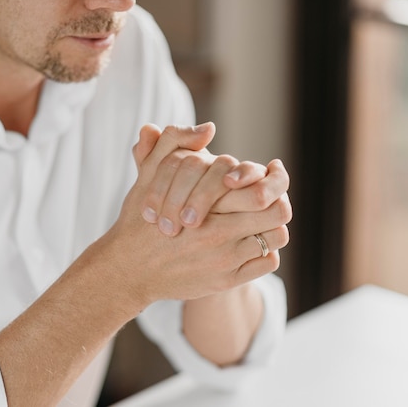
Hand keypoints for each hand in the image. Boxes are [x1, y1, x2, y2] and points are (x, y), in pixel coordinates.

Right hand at [92, 123, 291, 302]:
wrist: (129, 269)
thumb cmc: (140, 219)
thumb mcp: (148, 175)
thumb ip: (172, 142)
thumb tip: (208, 128)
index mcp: (206, 201)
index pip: (262, 187)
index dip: (273, 177)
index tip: (272, 171)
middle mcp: (219, 231)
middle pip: (277, 211)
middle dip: (278, 200)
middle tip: (271, 197)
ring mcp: (224, 258)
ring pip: (277, 236)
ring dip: (272, 226)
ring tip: (261, 220)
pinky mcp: (226, 280)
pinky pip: (267, 262)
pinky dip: (266, 251)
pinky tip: (251, 243)